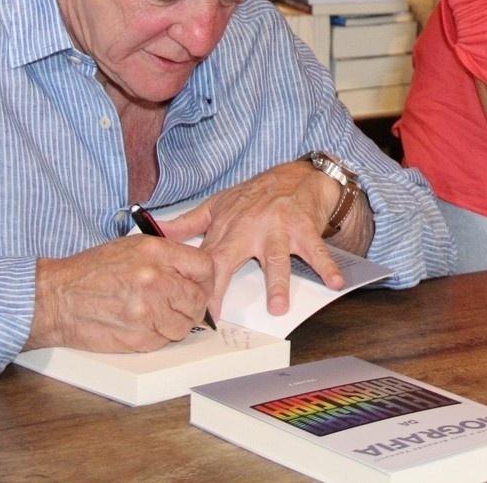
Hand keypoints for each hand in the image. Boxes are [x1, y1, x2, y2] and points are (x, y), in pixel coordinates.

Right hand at [24, 234, 216, 352]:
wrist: (57, 299)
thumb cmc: (89, 273)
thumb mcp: (131, 247)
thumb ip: (166, 255)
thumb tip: (193, 269)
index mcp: (156, 252)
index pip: (204, 266)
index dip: (206, 278)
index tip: (201, 284)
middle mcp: (156, 279)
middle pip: (199, 298)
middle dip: (194, 304)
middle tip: (181, 304)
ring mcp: (149, 310)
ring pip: (186, 324)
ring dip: (177, 323)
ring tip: (159, 315)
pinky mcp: (140, 336)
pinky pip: (166, 340)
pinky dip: (160, 336)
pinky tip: (144, 325)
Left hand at [157, 162, 343, 320]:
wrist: (297, 174)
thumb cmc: (256, 195)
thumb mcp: (219, 205)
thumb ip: (187, 223)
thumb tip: (152, 230)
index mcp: (227, 226)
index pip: (206, 259)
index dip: (195, 284)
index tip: (187, 309)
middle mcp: (250, 227)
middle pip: (231, 258)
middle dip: (221, 285)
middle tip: (214, 312)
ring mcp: (278, 227)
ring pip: (276, 257)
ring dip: (277, 282)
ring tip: (277, 307)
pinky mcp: (305, 227)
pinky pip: (317, 250)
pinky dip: (327, 266)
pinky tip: (334, 283)